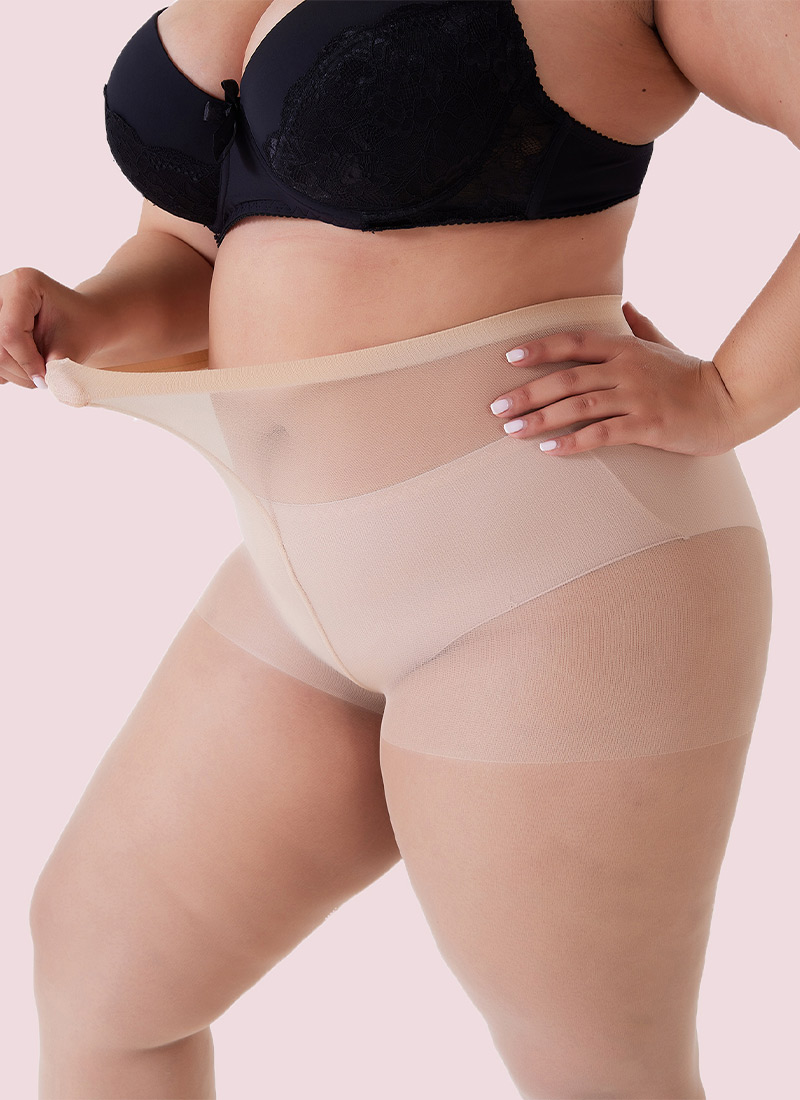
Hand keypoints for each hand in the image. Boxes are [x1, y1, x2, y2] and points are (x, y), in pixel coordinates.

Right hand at [0, 267, 106, 388]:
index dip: (26, 362)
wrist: (78, 321)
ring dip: (15, 373)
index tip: (45, 378)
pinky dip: (7, 371)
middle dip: (21, 369)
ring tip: (38, 373)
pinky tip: (25, 367)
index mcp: (22, 283)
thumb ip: (55, 366)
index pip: (10, 331)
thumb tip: (40, 382)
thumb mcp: (72, 346)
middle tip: (44, 378)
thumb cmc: (79, 328)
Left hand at [489, 301, 739, 456]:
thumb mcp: (664, 346)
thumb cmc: (691, 376)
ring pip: (577, 406)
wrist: (728, 403)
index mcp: (625, 348)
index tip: (508, 359)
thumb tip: (627, 304)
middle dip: (526, 393)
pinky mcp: (646, 425)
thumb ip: (642, 327)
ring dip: (540, 419)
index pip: (573, 343)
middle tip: (496, 409)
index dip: (538, 349)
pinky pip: (601, 434)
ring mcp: (635, 397)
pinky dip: (572, 442)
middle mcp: (625, 369)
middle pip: (565, 378)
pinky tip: (549, 451)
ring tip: (513, 431)